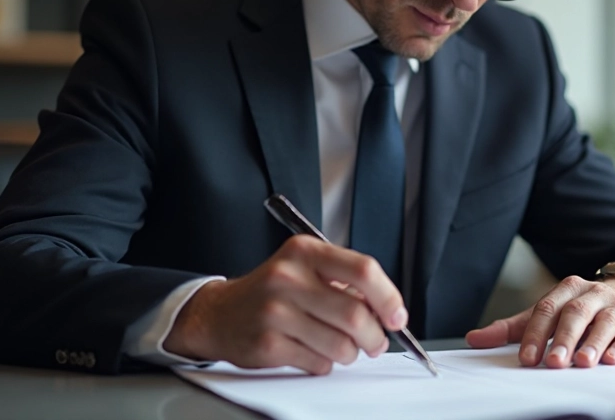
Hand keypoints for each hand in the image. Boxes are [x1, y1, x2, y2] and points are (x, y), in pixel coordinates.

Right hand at [164, 235, 407, 374]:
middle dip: (374, 336)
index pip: (363, 270)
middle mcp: (289, 277)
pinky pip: (318, 363)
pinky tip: (312, 351)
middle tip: (375, 342)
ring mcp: (276, 311)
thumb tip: (387, 311)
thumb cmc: (272, 291)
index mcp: (305, 251)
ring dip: (350, 353)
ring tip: (341, 347)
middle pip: (355, 314)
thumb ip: (345, 281)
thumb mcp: (305, 268)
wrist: (218, 313)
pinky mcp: (268, 344)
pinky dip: (325, 363)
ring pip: (341, 345)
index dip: (388, 297)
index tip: (396, 316)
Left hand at [466, 276, 614, 367]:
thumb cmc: (583, 309)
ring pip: (604, 322)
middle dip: (564, 339)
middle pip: (575, 313)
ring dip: (593, 343)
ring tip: (583, 363)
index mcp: (567, 289)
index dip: (536, 334)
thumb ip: (514, 328)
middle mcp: (593, 294)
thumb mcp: (550, 313)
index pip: (547, 309)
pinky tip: (612, 360)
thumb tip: (475, 339)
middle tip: (554, 362)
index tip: (527, 358)